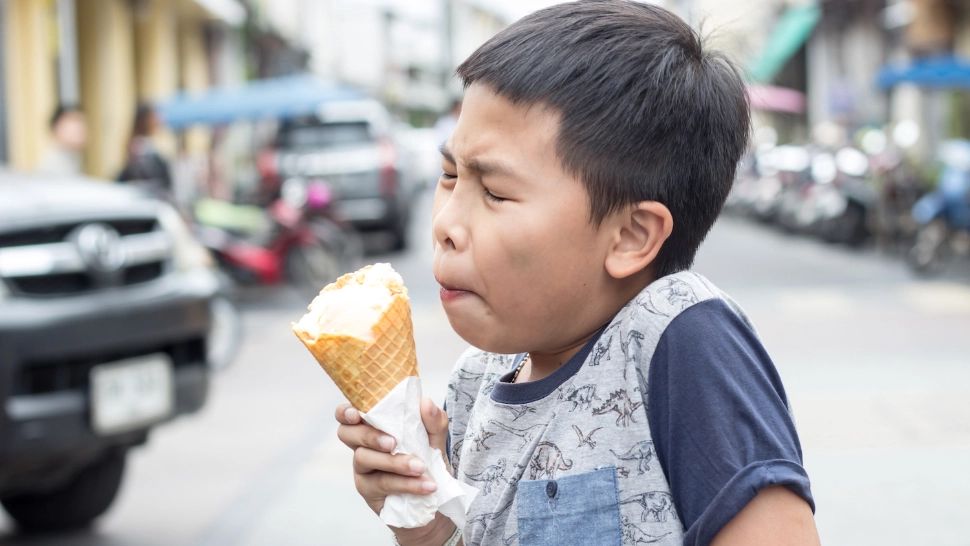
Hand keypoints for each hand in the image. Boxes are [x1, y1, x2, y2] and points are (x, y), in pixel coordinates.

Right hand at [335, 398, 453, 543]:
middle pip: (346, 434)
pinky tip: (426, 485)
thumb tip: (426, 402)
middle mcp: (363, 446)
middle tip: (392, 443)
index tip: (355, 413)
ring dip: (394, 462)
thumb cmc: (429, 461)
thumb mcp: (436, 439)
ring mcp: (363, 470)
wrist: (438, 498)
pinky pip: (382, 483)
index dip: (345, 412)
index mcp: (374, 427)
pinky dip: (406, 483)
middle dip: (368, 435)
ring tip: (420, 467)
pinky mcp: (369, 491)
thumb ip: (433, 421)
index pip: (348, 414)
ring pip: (364, 459)